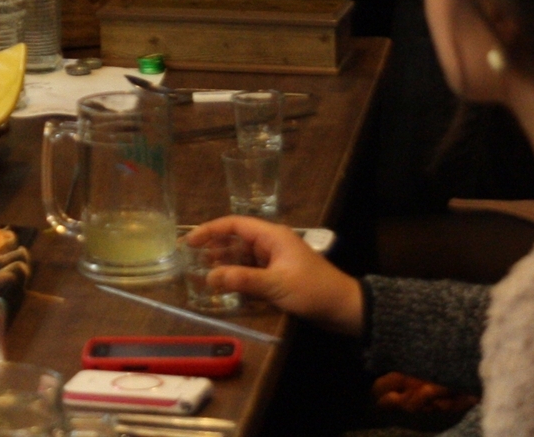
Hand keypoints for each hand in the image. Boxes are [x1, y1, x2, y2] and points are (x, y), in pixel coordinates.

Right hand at [189, 217, 363, 335]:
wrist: (344, 309)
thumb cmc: (312, 290)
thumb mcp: (276, 284)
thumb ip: (242, 279)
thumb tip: (209, 276)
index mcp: (272, 236)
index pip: (235, 224)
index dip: (210, 230)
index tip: (189, 241)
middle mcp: (271, 244)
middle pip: (236, 240)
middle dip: (214, 248)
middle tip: (189, 259)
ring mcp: (275, 261)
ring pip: (242, 257)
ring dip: (224, 263)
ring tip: (200, 272)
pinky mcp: (278, 277)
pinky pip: (251, 272)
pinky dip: (237, 276)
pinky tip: (224, 285)